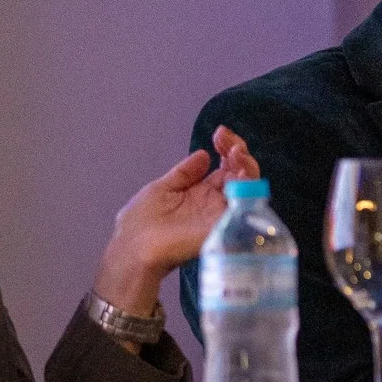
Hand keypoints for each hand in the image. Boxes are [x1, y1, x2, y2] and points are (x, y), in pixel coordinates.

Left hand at [93, 126, 259, 315]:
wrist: (134, 248)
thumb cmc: (140, 222)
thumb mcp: (161, 188)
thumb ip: (184, 173)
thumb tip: (204, 154)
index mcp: (200, 192)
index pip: (224, 167)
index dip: (226, 148)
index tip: (219, 134)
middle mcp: (215, 202)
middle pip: (240, 173)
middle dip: (238, 151)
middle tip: (228, 142)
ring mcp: (221, 213)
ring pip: (248, 186)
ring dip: (246, 164)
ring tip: (235, 151)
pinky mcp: (224, 224)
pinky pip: (245, 203)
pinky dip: (247, 183)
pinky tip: (238, 168)